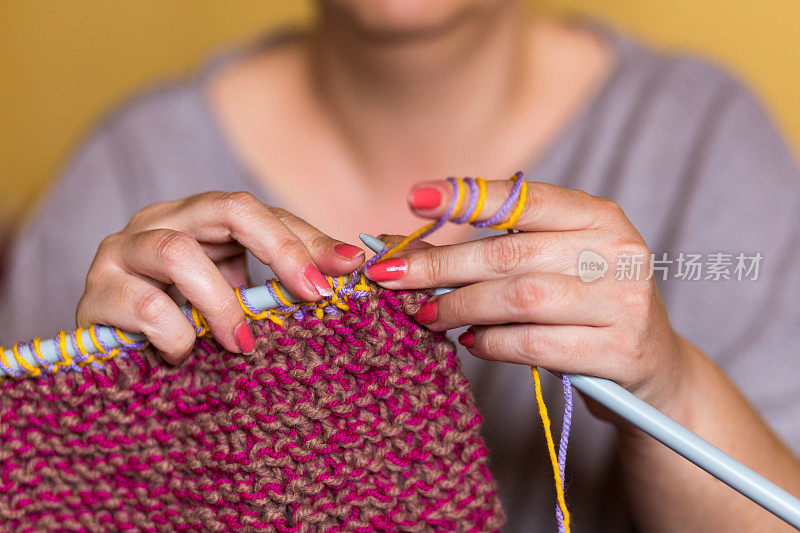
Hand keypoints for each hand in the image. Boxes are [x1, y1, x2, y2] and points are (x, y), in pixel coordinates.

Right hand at [77, 191, 364, 362]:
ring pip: (178, 252)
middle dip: (280, 250)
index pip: (260, 212)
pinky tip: (183, 355)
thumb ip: (279, 281)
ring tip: (240, 343)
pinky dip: (177, 335)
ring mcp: (121, 253)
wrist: (111, 362)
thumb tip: (352, 267)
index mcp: (197, 219)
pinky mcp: (94, 295)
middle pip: (226, 208)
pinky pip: (144, 304)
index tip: (351, 267)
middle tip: (313, 293)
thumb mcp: (236, 297)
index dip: (307, 239)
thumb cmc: (184, 326)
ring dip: (222, 303)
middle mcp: (160, 222)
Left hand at [366, 179, 690, 411]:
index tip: (415, 199)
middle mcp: (617, 251)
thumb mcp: (551, 262)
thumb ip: (490, 249)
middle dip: (440, 266)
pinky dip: (491, 343)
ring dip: (460, 308)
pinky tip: (472, 342)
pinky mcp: (618, 350)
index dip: (467, 197)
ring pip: (519, 298)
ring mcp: (622, 302)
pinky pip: (534, 344)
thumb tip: (404, 247)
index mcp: (598, 216)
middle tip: (390, 277)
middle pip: (510, 253)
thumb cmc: (582, 302)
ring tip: (428, 316)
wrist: (648, 362)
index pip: (525, 198)